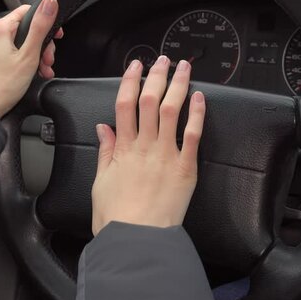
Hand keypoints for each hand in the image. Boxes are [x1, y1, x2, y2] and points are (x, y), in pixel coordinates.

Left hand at [0, 0, 63, 117]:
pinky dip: (25, 62)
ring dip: (36, 56)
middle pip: (26, 30)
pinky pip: (12, 54)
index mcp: (0, 28)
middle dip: (42, 45)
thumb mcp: (29, 55)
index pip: (28, 12)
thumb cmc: (3, 86)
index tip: (56, 35)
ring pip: (20, 44)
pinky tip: (33, 74)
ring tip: (43, 71)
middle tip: (49, 61)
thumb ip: (40, 27)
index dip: (45, 22)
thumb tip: (50, 3)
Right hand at [91, 56, 205, 234]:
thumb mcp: (100, 182)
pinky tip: (200, 98)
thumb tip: (103, 128)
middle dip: (156, 76)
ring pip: (172, 111)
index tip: (134, 66)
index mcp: (122, 149)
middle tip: (162, 60)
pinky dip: (197, 115)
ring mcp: (166, 155)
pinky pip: (192, 136)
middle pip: (149, 101)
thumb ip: (105, 152)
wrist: (137, 240)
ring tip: (184, 68)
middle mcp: (144, 147)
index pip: (124, 105)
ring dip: (178, 86)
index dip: (129, 81)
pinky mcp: (186, 168)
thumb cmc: (116, 217)